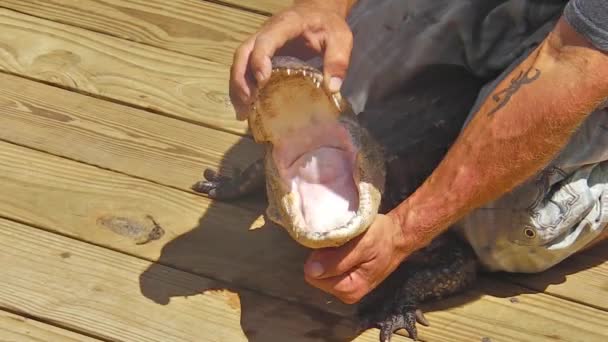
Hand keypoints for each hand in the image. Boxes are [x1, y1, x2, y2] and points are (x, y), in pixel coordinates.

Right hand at [230, 0, 353, 119]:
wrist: (318, 12)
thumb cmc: (327, 24)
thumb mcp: (340, 38)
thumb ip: (338, 60)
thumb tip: (332, 88)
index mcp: (285, 25)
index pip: (265, 41)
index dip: (259, 60)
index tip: (262, 82)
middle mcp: (266, 32)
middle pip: (243, 53)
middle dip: (241, 79)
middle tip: (248, 103)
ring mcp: (260, 42)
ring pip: (240, 62)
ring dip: (238, 86)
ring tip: (243, 112)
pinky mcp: (260, 53)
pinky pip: (245, 68)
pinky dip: (242, 87)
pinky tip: (247, 106)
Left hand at [303, 213, 413, 303]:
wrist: (397, 236)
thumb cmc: (382, 238)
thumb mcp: (362, 245)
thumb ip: (337, 261)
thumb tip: (311, 270)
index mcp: (349, 289)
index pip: (314, 276)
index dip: (321, 257)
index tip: (336, 244)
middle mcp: (345, 292)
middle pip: (315, 274)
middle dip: (324, 256)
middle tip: (342, 242)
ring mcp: (345, 286)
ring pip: (320, 269)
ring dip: (328, 254)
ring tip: (346, 244)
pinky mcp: (345, 278)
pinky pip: (327, 265)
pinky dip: (333, 254)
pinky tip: (346, 247)